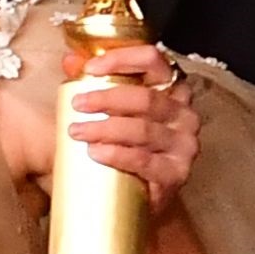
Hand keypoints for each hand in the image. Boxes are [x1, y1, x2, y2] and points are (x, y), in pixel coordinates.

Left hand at [68, 48, 203, 214]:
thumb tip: (70, 60)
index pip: (153, 60)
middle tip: (77, 104)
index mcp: (172, 89)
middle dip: (106, 98)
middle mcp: (184, 113)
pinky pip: (143, 160)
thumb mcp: (115, 110)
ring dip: (104, 128)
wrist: (143, 194)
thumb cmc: (129, 144)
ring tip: (76, 131)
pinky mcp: (176, 173)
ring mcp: (184, 144)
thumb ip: (94, 82)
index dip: (121, 59)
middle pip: (145, 98)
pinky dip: (116, 154)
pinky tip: (95, 152)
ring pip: (142, 130)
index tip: (90, 68)